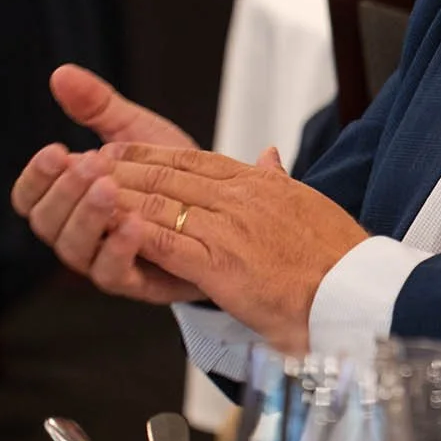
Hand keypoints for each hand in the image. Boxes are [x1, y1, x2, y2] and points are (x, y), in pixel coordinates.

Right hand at [10, 66, 203, 302]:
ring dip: (88, 217)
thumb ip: (99, 107)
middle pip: (47, 223)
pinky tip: (136, 222)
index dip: (36, 176)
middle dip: (64, 191)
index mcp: (71, 202)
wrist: (228, 208)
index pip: (31, 197)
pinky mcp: (139, 281)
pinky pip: (114, 274)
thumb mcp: (137, 133)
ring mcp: (106, 260)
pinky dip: (120, 248)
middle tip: (88, 164)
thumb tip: (61, 73)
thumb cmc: (177, 175)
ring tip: (109, 188)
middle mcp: (81, 234)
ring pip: (75, 249)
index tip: (55, 150)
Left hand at [103, 145, 370, 352]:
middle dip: (124, 168)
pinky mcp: (220, 264)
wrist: (356, 292)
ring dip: (118, 195)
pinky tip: (109, 227)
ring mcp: (229, 230)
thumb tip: (269, 155)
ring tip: (85, 191)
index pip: (196, 159)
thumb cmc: (338, 257)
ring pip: (160, 203)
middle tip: (88, 162)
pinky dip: (133, 231)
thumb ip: (280, 181)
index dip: (153, 153)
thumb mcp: (309, 205)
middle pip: (170, 175)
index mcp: (261, 185)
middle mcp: (241, 199)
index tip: (123, 148)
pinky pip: (166, 241)